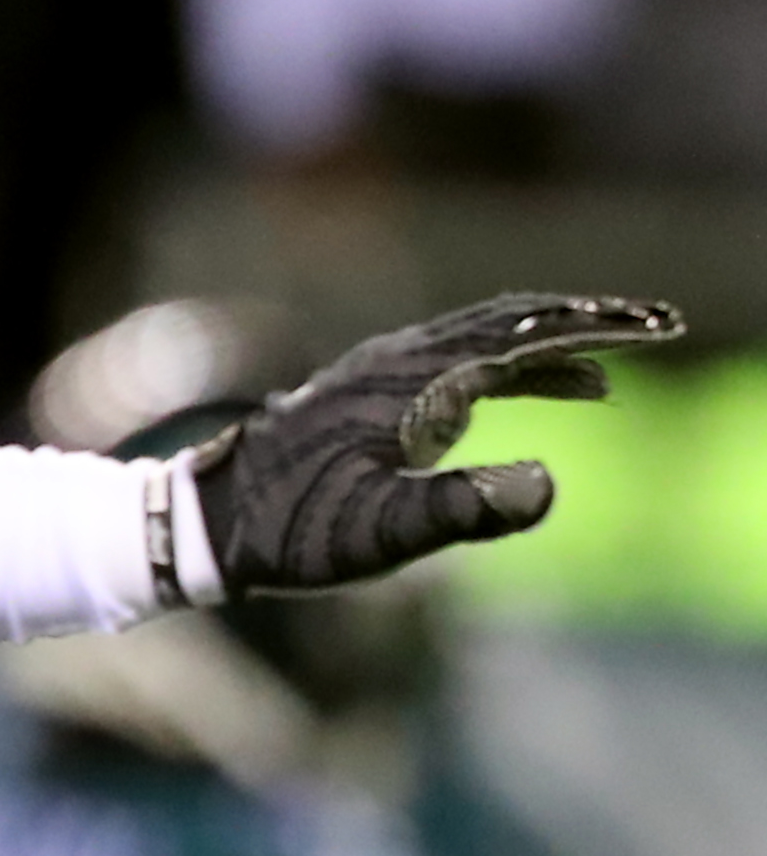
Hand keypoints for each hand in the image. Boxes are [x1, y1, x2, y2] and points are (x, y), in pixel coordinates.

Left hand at [194, 295, 683, 595]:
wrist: (201, 521)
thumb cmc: (288, 532)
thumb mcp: (380, 533)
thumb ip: (462, 508)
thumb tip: (547, 482)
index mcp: (409, 382)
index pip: (520, 337)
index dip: (593, 332)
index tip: (653, 330)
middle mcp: (395, 361)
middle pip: (507, 322)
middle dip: (582, 324)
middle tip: (651, 328)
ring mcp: (377, 373)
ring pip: (481, 338)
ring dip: (546, 346)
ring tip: (605, 375)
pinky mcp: (365, 395)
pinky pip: (453, 363)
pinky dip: (505, 370)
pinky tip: (532, 393)